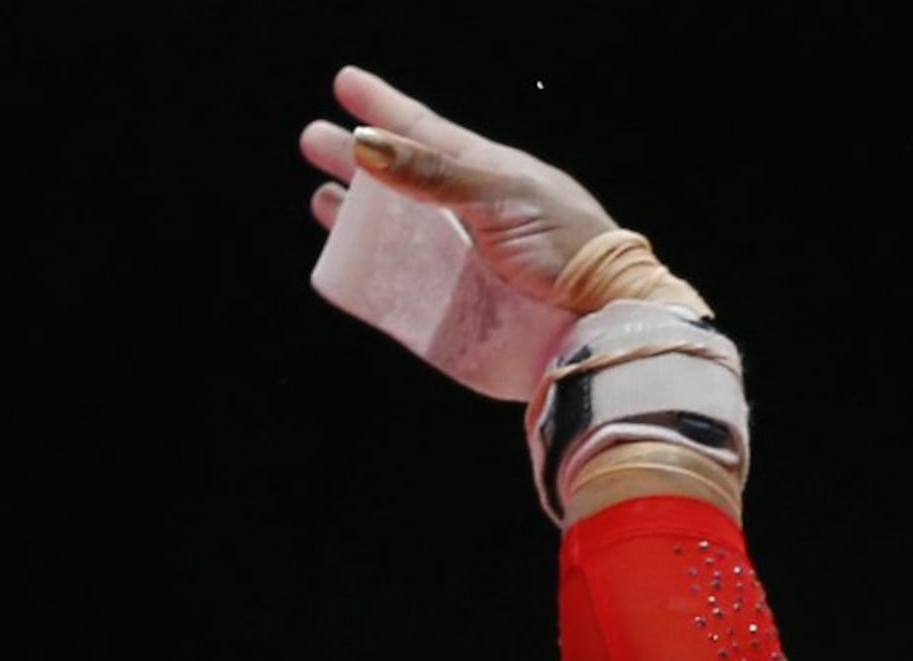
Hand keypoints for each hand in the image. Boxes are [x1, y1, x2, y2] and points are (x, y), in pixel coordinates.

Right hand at [298, 67, 618, 309]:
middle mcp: (467, 216)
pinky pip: (396, 286)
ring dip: (355, 214)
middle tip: (313, 138)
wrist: (599, 324)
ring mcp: (457, 263)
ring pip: (393, 232)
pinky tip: (345, 255)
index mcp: (486, 175)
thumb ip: (433, 174)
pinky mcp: (450, 310)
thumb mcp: (501, 198)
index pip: (423, 132)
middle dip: (356, 160)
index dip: (384, 108)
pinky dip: (366, 270)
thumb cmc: (568, 250)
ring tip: (322, 196)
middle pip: (398, 180)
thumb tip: (367, 143)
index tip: (346, 84)